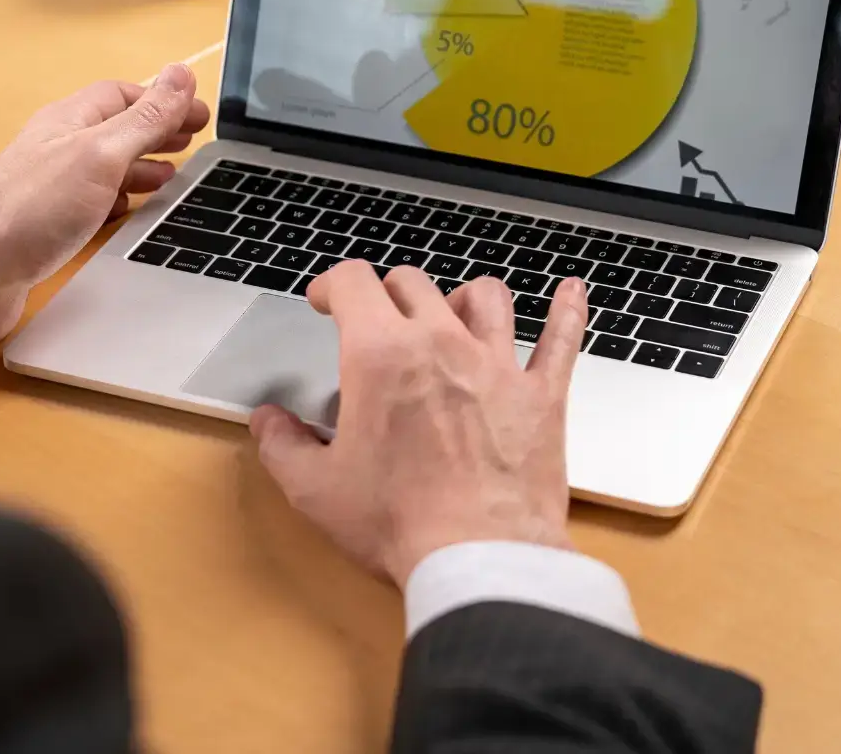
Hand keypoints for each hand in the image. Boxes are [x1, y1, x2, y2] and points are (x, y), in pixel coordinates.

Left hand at [0, 64, 209, 363]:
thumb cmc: (30, 211)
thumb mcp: (102, 154)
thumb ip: (144, 118)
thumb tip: (180, 74)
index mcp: (69, 122)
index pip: (122, 95)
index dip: (163, 100)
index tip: (198, 112)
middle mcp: (59, 150)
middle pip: (115, 129)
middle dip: (156, 132)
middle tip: (192, 140)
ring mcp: (51, 190)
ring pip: (105, 167)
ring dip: (140, 166)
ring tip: (171, 175)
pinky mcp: (48, 227)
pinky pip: (92, 203)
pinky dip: (120, 201)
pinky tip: (130, 213)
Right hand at [250, 263, 589, 585]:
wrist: (479, 557)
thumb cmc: (398, 522)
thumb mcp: (316, 489)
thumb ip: (283, 446)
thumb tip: (268, 422)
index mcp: (380, 355)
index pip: (353, 282)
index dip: (332, 284)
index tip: (326, 300)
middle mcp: (441, 343)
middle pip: (414, 284)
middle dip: (388, 294)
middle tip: (378, 318)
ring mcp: (498, 365)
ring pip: (485, 297)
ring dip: (462, 297)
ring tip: (454, 312)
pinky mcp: (542, 396)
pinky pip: (561, 338)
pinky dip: (567, 311)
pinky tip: (572, 292)